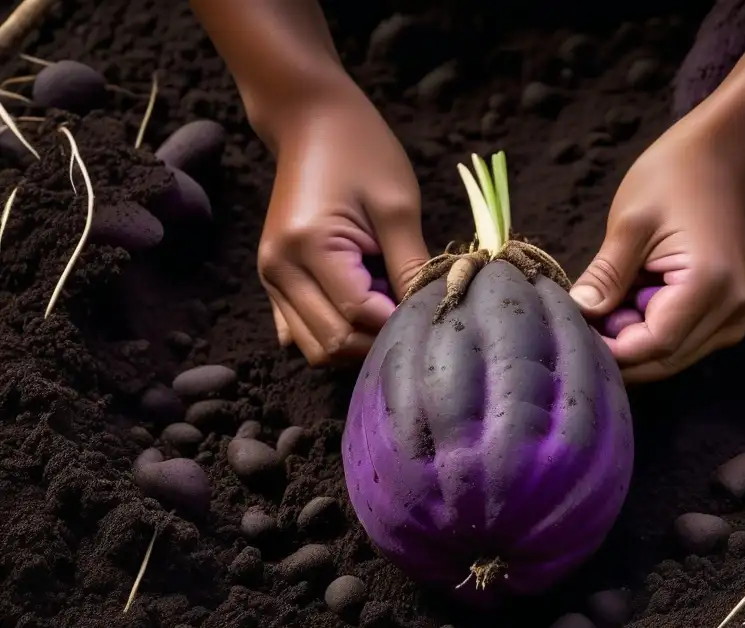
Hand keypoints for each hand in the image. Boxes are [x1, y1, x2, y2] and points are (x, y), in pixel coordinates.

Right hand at [258, 82, 429, 364]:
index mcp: (308, 246)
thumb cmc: (361, 151)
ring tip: (386, 301)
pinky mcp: (274, 282)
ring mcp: (271, 279)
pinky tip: (362, 306)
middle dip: (377, 338)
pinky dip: (335, 332)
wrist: (310, 119)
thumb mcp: (398, 206)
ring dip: (358, 339)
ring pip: (316, 348)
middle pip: (333, 343)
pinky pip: (302, 333)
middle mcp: (279, 270)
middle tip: (409, 307)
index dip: (398, 323)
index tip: (431, 308)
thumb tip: (430, 314)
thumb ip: (411, 267)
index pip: (357, 316)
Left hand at [570, 115, 744, 384]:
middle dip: (619, 349)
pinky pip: (681, 343)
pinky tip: (632, 302)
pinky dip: (649, 332)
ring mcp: (732, 318)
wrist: (726, 158)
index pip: (652, 346)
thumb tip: (579, 312)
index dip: (610, 348)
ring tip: (609, 302)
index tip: (574, 330)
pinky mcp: (726, 317)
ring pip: (670, 358)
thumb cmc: (676, 177)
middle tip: (583, 319)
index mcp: (708, 285)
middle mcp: (729, 311)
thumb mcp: (630, 221)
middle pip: (662, 361)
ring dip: (633, 342)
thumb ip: (606, 274)